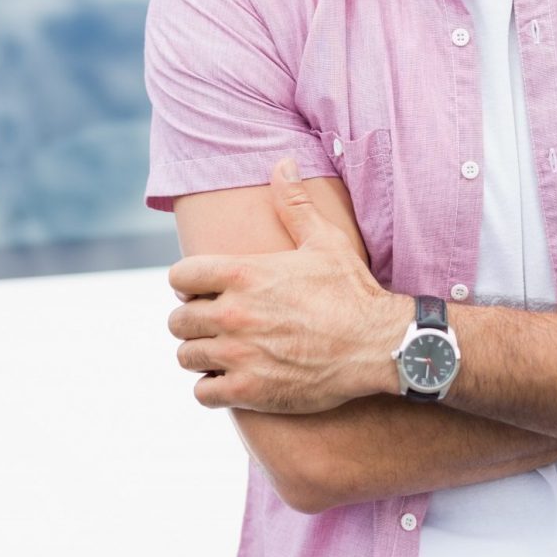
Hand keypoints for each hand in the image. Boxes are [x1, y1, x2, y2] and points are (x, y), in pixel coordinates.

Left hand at [166, 157, 406, 412]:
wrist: (378, 345)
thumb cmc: (352, 292)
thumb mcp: (325, 241)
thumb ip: (295, 203)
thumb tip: (283, 162)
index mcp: (243, 273)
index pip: (179, 275)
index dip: (189, 282)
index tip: (205, 289)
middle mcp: (233, 313)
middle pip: (178, 320)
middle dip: (193, 320)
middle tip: (216, 324)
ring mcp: (239, 354)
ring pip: (187, 356)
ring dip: (201, 354)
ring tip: (222, 352)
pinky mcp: (249, 390)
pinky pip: (203, 393)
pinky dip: (212, 388)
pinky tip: (232, 379)